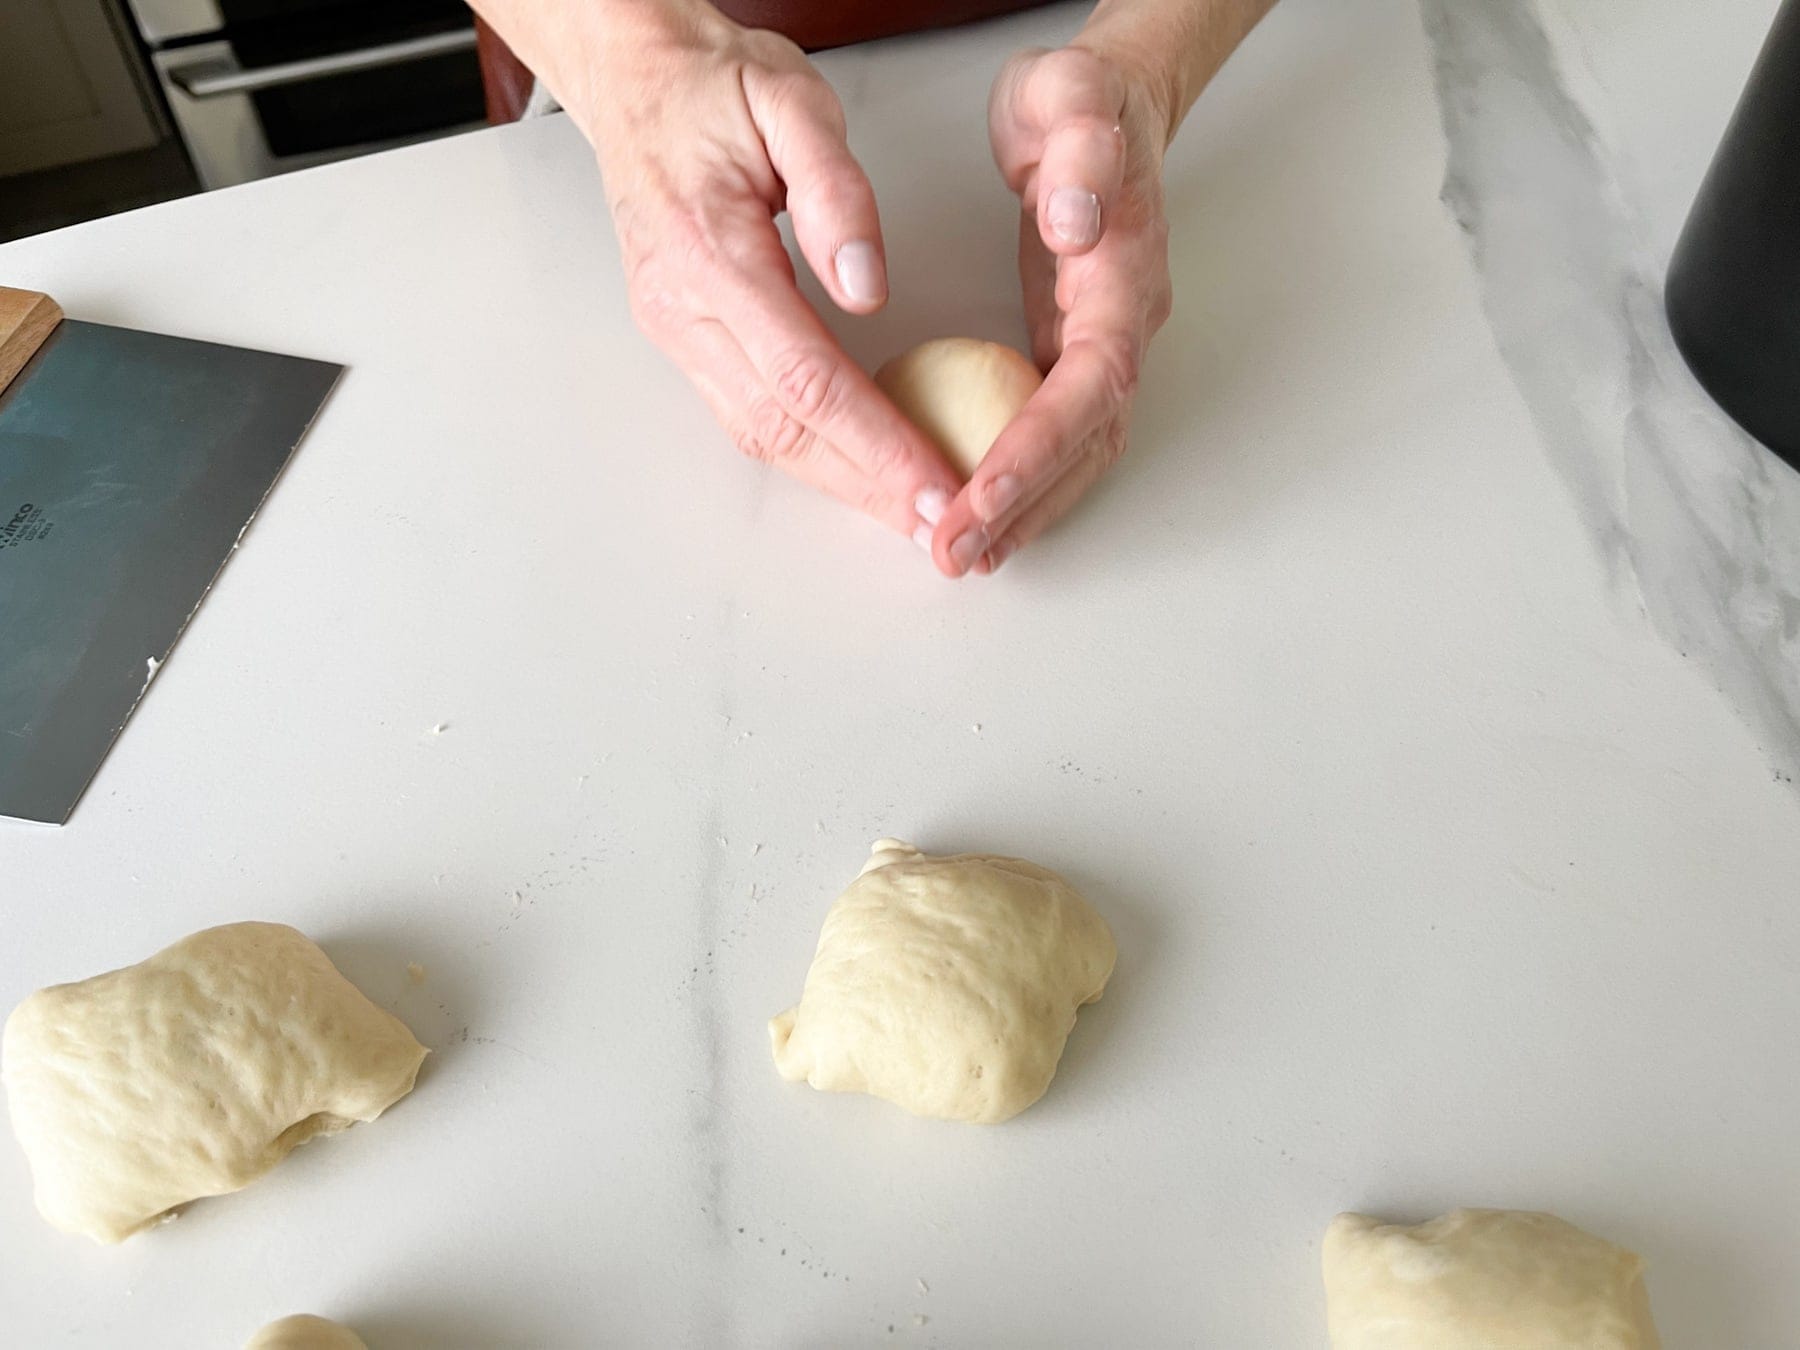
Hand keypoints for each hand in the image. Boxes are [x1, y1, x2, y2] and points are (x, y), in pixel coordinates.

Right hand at [572, 6, 960, 538]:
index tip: (935, 479)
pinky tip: (860, 466)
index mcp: (707, 252)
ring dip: (839, 481)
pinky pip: (748, 413)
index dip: (876, 438)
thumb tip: (869, 287)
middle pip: (782, 425)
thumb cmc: (713, 85)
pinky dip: (810, 451)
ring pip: (760, 433)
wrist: (635, 79)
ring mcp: (674, 330)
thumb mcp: (789, 99)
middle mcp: (681, 307)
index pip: (804, 372)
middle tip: (938, 522)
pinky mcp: (684, 338)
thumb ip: (834, 192)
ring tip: (909, 511)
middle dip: (866, 483)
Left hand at [926, 46, 1173, 576]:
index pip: (1091, 381)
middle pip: (1088, 440)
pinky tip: (980, 518)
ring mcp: (1105, 345)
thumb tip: (1077, 226)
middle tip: (958, 553)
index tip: (984, 491)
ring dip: (1026, 512)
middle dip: (1025, 504)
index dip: (1040, 444)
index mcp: (1123, 273)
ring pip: (1080, 453)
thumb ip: (1082, 150)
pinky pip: (1057, 438)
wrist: (1102, 105)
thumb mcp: (1072, 96)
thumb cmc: (1078, 102)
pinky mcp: (1074, 355)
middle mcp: (1125, 324)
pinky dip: (1024, 485)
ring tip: (965, 557)